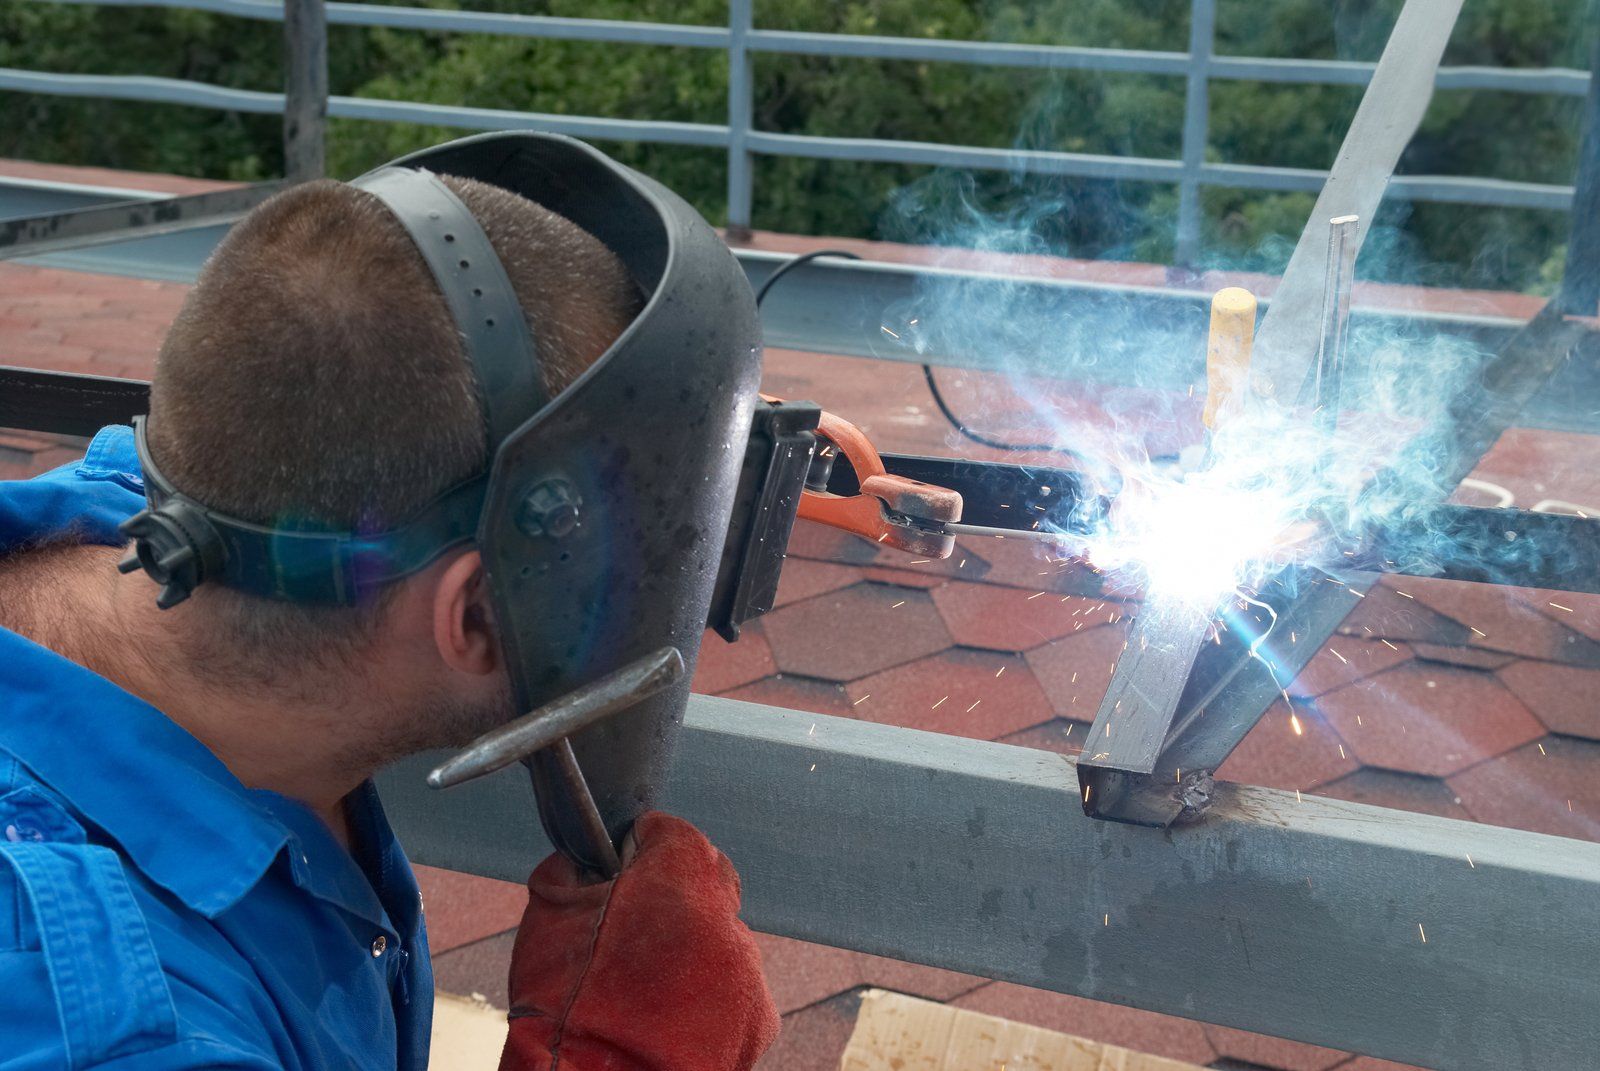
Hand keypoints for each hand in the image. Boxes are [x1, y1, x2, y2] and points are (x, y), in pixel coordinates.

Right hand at [498, 811, 778, 1070]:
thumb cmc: (564, 1010)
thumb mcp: (546, 917)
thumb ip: (574, 872)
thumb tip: (584, 862)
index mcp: (678, 882)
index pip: (677, 835)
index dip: (646, 845)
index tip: (626, 860)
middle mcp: (725, 920)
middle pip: (707, 884)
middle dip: (673, 894)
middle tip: (632, 923)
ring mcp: (748, 972)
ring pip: (721, 937)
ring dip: (691, 947)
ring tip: (646, 985)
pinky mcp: (759, 1019)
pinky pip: (736, 986)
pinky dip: (708, 993)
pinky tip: (668, 1015)